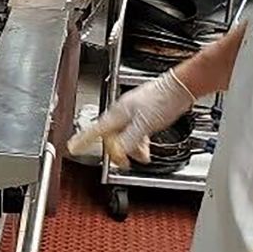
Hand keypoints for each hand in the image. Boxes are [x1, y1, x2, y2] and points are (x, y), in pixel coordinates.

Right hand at [68, 69, 194, 167]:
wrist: (180, 88)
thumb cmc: (163, 100)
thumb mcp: (144, 126)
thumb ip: (129, 140)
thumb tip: (117, 152)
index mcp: (118, 113)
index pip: (95, 129)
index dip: (82, 140)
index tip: (72, 147)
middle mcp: (122, 111)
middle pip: (111, 135)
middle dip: (117, 150)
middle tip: (123, 163)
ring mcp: (133, 111)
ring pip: (124, 134)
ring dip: (131, 148)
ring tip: (141, 157)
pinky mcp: (144, 112)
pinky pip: (135, 131)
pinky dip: (139, 141)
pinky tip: (146, 147)